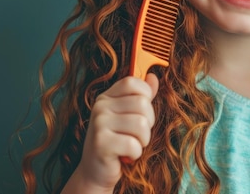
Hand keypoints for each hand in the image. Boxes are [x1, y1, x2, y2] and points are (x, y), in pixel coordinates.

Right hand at [62, 74, 158, 193]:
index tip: (143, 111)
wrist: (96, 172)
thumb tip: (153, 77)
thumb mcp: (128, 116)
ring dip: (143, 140)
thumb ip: (141, 97)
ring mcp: (99, 123)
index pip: (132, 83)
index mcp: (107, 97)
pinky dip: (136, 153)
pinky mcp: (101, 143)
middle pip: (142, 103)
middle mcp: (101, 107)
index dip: (145, 95)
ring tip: (132, 144)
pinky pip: (134, 144)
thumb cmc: (117, 142)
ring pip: (141, 124)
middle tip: (137, 134)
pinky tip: (126, 155)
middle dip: (148, 123)